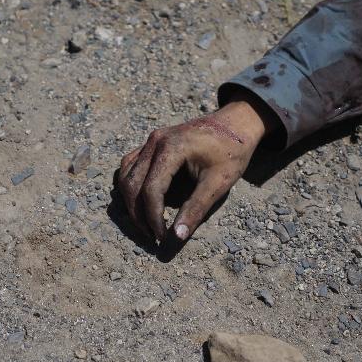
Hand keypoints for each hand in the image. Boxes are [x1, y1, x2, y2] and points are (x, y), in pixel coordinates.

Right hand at [118, 93, 275, 242]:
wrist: (236, 124)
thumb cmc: (232, 151)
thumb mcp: (219, 183)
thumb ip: (196, 209)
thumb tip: (176, 237)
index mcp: (173, 148)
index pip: (151, 190)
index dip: (153, 218)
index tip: (162, 237)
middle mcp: (156, 141)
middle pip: (132, 184)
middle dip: (138, 215)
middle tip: (152, 237)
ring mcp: (151, 140)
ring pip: (125, 176)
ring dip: (131, 202)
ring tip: (146, 224)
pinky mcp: (152, 143)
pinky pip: (130, 166)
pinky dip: (131, 186)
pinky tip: (143, 202)